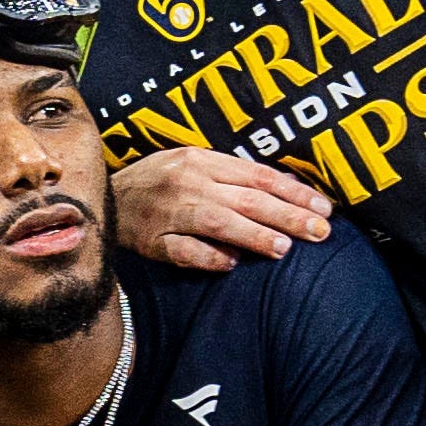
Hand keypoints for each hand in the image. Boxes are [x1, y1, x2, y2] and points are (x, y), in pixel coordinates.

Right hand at [108, 140, 328, 270]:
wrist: (101, 197)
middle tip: (320, 232)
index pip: (259, 176)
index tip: (324, 209)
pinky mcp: (152, 240)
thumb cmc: (159, 182)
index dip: (294, 193)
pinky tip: (232, 264)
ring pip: (218, 222)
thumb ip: (233, 177)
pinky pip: (184, 251)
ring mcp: (169, 212)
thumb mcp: (194, 165)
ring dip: (253, 235)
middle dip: (288, 216)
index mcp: (203, 160)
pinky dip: (209, 257)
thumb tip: (287, 192)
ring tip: (283, 249)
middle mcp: (188, 183)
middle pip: (246, 199)